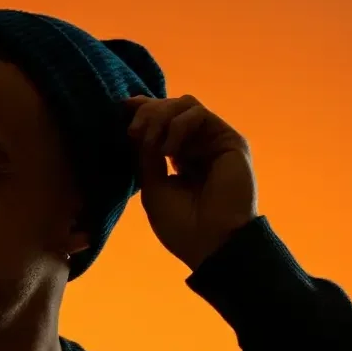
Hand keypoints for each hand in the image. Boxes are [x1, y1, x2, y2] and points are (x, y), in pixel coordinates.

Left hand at [124, 94, 257, 271]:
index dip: (143, 110)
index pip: (162, 122)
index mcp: (180, 158)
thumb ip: (147, 155)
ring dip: (161, 116)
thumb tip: (138, 127)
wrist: (211, 245)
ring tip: (150, 142)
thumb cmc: (181, 226)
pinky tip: (169, 150)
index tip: (122, 110)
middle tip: (132, 132)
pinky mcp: (229, 140)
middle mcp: (198, 146)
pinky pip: (199, 114)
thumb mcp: (153, 187)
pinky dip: (178, 125)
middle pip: (171, 107)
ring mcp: (214, 142)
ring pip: (184, 104)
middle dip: (147, 113)